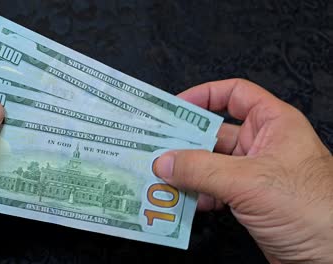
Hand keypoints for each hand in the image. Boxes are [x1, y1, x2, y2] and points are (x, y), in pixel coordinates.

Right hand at [154, 79, 332, 263]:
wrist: (330, 257)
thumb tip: (164, 162)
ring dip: (187, 171)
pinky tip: (182, 200)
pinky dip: (197, 194)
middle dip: (185, 141)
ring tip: (160, 175)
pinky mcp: (249, 199)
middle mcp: (263, 144)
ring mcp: (255, 173)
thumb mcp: (248, 181)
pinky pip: (215, 189)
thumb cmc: (311, 207)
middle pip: (215, 133)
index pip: (235, 94)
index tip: (175, 107)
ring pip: (211, 164)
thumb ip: (201, 170)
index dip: (204, 95)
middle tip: (155, 146)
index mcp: (273, 123)